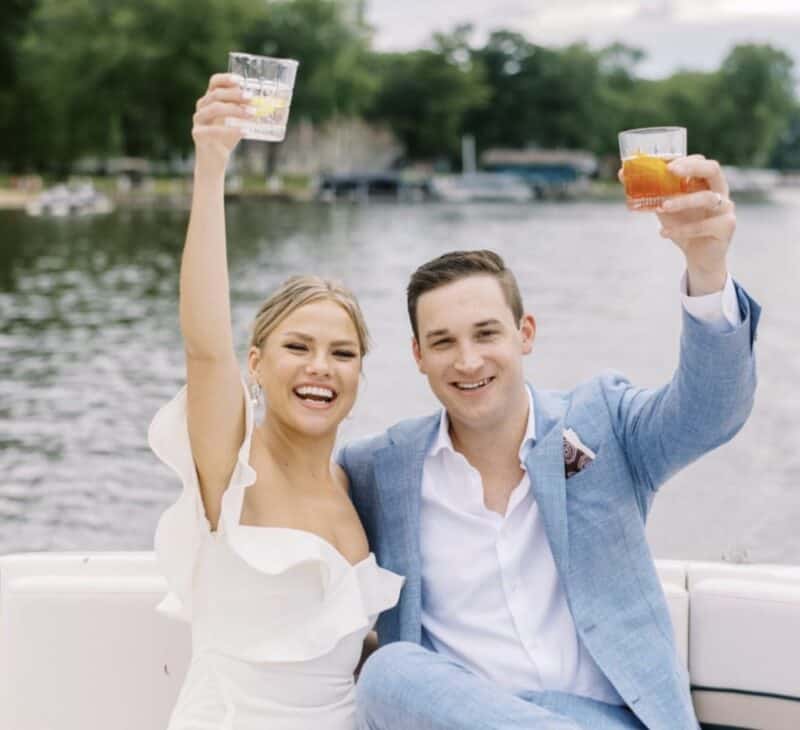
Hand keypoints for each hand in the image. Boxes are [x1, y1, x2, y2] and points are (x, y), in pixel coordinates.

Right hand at [192, 74, 252, 170]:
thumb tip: (268, 106)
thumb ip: (246, 113)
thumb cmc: (226, 138)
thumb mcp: (237, 122)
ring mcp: (198, 120)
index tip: (241, 80)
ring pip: (214, 108)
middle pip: (216, 94)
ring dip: (234, 109)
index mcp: (210, 100)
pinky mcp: (198, 134)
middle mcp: (202, 107)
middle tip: (251, 98)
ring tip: (252, 113)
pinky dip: (231, 130)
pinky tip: (245, 131)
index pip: (214, 82)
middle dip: (234, 94)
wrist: (214, 161)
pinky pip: (213, 130)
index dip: (226, 79)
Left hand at [619, 155, 735, 293]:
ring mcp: (726, 208)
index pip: (700, 162)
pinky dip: (681, 229)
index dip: (684, 160)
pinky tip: (663, 233)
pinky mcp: (726, 227)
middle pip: (713, 170)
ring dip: (682, 201)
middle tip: (670, 171)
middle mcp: (719, 191)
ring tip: (661, 207)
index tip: (665, 163)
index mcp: (705, 183)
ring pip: (707, 198)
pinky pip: (703, 226)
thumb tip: (622, 173)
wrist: (698, 257)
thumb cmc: (683, 226)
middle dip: (692, 167)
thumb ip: (649, 192)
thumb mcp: (664, 207)